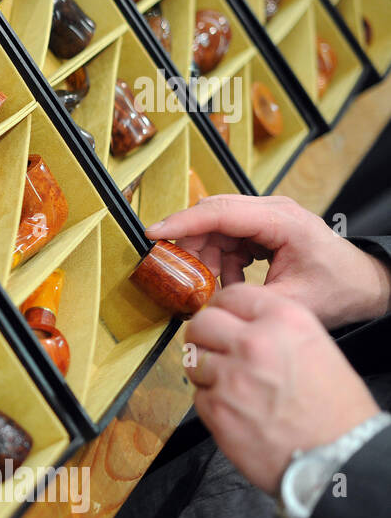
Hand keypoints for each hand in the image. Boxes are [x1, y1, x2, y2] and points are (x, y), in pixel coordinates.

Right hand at [147, 194, 390, 329]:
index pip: (221, 213)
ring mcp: (267, 218)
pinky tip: (226, 282)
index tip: (153, 234)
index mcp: (282, 221)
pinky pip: (227, 238)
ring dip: (204, 255)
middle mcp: (273, 212)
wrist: (364, 285)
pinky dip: (219, 260)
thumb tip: (204, 305)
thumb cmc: (338, 289)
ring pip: (216, 228)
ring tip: (205, 285)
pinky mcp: (263, 229)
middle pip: (212, 215)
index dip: (183, 223)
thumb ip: (245, 300)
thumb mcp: (291, 301)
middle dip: (187, 242)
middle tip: (171, 270)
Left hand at [185, 284, 378, 492]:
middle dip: (204, 336)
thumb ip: (274, 330)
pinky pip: (198, 395)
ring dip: (205, 371)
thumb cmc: (335, 410)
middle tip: (214, 350)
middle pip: (202, 323)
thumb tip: (239, 326)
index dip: (222, 308)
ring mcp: (231, 376)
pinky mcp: (216, 409)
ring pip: (193, 359)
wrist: (338, 457)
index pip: (231, 295)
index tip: (221, 319)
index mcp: (284, 321)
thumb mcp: (315, 348)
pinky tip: (236, 411)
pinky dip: (211, 402)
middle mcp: (254, 342)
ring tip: (231, 386)